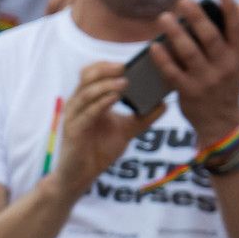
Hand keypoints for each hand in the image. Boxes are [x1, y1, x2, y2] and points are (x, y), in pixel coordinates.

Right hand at [49, 62, 156, 197]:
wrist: (81, 176)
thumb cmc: (99, 150)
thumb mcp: (127, 130)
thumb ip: (144, 117)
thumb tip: (165, 103)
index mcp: (89, 100)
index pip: (93, 74)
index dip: (108, 65)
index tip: (130, 62)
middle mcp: (78, 104)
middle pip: (86, 77)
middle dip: (106, 69)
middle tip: (126, 67)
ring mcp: (73, 117)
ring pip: (86, 93)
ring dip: (105, 85)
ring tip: (125, 81)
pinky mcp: (73, 131)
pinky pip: (86, 113)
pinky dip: (101, 103)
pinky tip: (115, 98)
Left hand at [151, 0, 238, 139]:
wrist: (220, 121)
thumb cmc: (227, 84)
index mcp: (238, 57)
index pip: (238, 31)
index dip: (231, 12)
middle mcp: (224, 67)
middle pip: (210, 38)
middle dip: (197, 17)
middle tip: (184, 0)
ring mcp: (206, 80)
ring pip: (189, 52)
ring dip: (175, 33)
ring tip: (164, 17)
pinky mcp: (188, 92)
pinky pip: (173, 72)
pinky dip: (163, 58)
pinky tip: (154, 46)